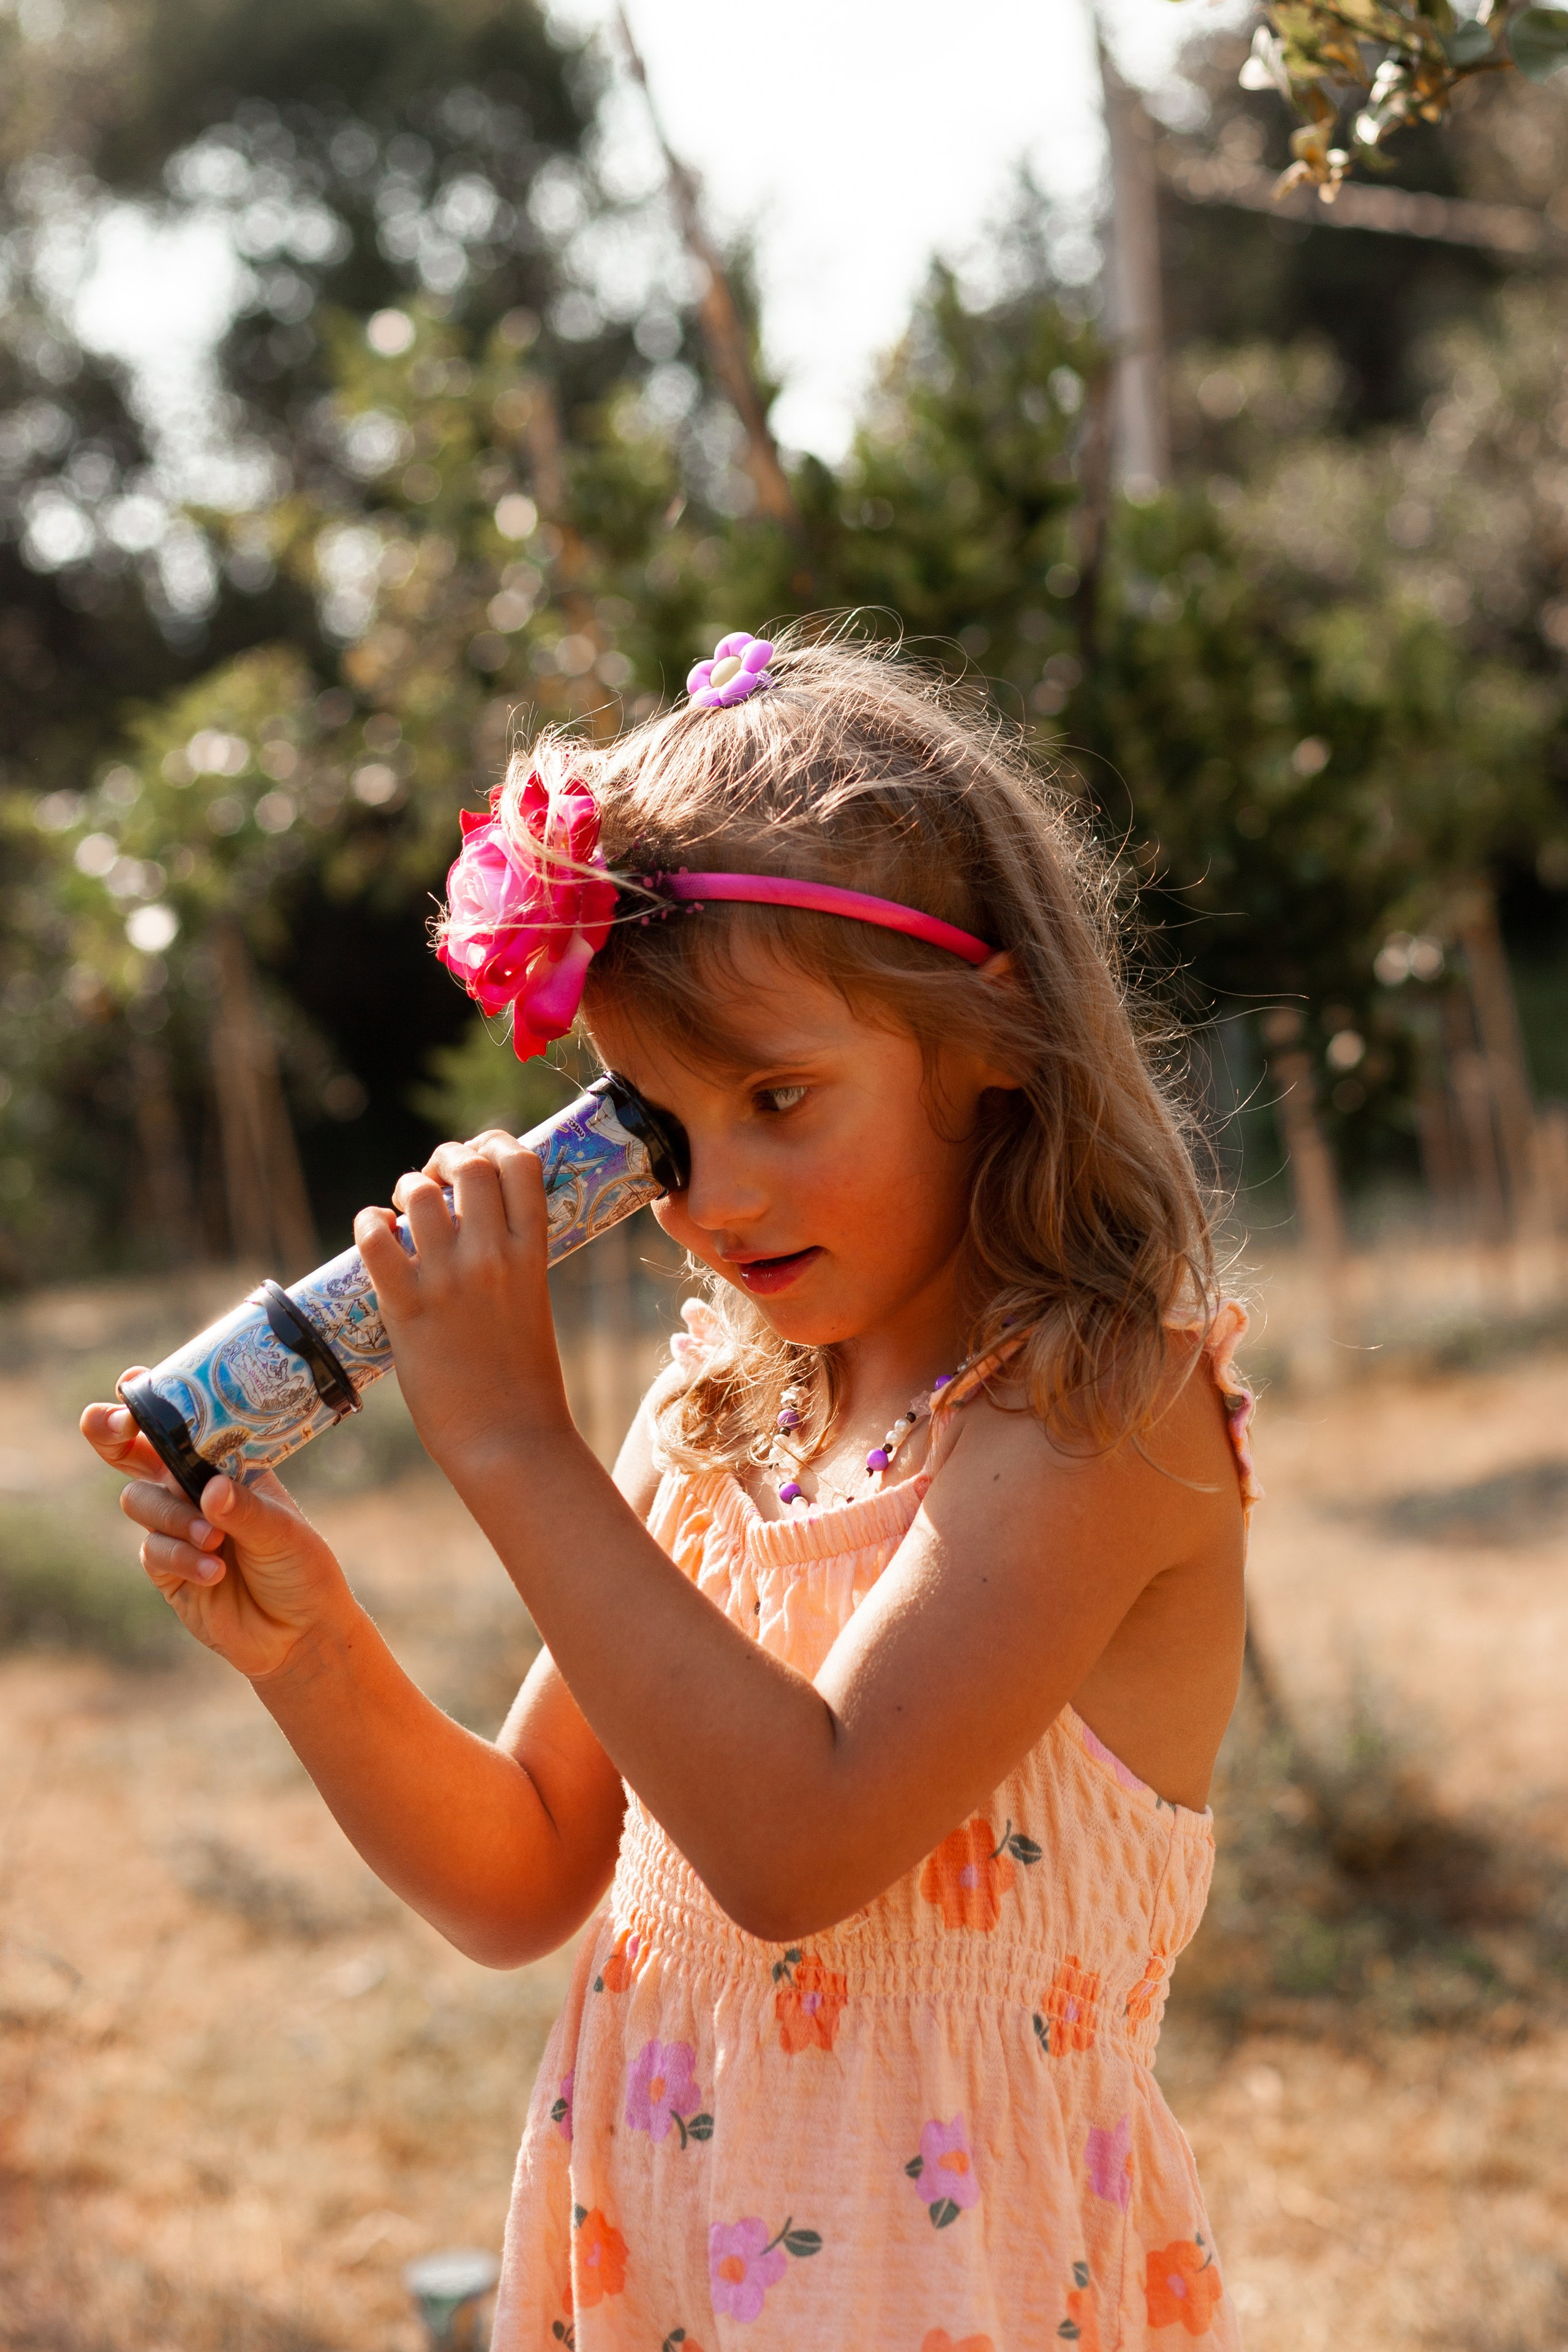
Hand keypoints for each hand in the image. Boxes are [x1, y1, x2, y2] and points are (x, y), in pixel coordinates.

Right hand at [80, 1382, 360, 1681]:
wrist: (301, 1632)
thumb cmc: (301, 1568)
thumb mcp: (284, 1532)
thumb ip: (246, 1510)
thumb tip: (210, 1491)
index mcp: (225, 1464)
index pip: (182, 1424)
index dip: (152, 1401)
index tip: (135, 1384)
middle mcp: (192, 1489)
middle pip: (132, 1452)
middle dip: (112, 1433)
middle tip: (117, 1428)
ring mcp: (175, 1527)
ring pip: (141, 1501)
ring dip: (175, 1517)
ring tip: (216, 1540)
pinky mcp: (165, 1570)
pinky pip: (154, 1550)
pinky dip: (181, 1558)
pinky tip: (214, 1571)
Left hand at [355, 1131, 572, 1482]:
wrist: (508, 1439)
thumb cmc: (522, 1380)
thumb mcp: (531, 1303)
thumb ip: (511, 1260)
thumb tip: (474, 1226)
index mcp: (533, 1253)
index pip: (521, 1163)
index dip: (495, 1143)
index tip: (478, 1156)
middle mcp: (494, 1256)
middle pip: (469, 1163)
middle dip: (445, 1158)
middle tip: (434, 1182)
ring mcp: (450, 1280)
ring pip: (419, 1192)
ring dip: (406, 1190)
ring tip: (403, 1211)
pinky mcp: (408, 1308)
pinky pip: (375, 1238)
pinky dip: (369, 1223)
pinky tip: (375, 1232)